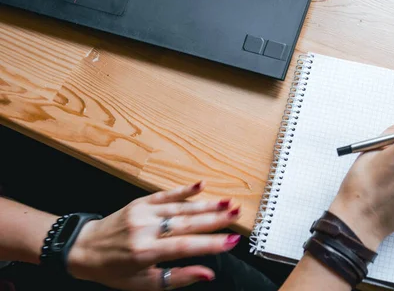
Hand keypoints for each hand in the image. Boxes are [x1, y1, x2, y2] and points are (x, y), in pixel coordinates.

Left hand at [67, 182, 240, 289]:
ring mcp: (143, 213)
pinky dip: (184, 190)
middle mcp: (145, 230)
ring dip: (206, 205)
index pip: (186, 246)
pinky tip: (202, 185)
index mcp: (146, 253)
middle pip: (187, 223)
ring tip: (229, 203)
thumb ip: (177, 277)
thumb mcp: (144, 284)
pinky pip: (165, 194)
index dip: (211, 244)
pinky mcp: (140, 202)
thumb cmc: (115, 271)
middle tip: (237, 215)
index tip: (232, 241)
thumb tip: (207, 273)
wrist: (83, 249)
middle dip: (215, 219)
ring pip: (180, 207)